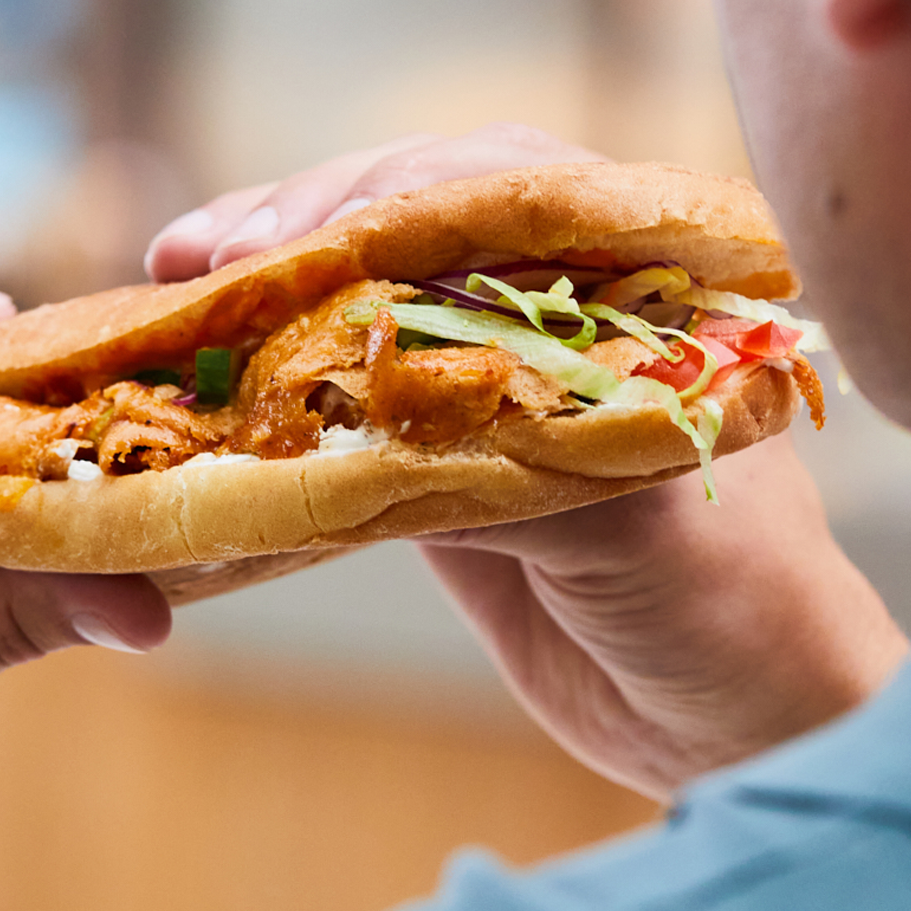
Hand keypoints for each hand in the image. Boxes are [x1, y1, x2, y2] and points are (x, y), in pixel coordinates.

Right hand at [145, 125, 906, 797]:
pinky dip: (281, 374)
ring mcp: (496, 377)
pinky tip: (214, 359)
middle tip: (205, 256)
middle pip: (413, 225)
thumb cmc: (733, 603)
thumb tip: (382, 407)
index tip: (290, 234)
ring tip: (176, 274)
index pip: (497, 192)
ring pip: (371, 297)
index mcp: (637, 284)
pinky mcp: (447, 452)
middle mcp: (560, 309)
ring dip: (274, 284)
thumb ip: (518, 451)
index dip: (384, 198)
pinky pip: (352, 393)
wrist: (735, 717)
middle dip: (303, 224)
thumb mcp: (637, 518)